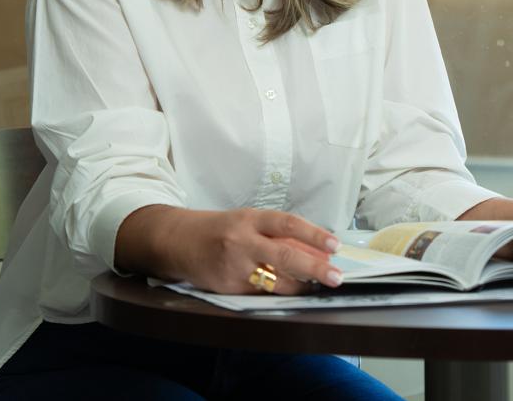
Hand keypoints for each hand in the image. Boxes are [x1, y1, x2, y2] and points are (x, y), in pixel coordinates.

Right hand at [116, 206, 342, 294]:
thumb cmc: (218, 229)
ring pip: (276, 281)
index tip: (334, 244)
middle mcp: (241, 241)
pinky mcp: (228, 288)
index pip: (287, 224)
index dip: (313, 234)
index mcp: (249, 218)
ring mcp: (234, 267)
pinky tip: (294, 292)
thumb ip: (276, 234)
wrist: (176, 242)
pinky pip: (261, 293)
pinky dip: (280, 293)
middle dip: (315, 267)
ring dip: (302, 285)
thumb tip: (315, 249)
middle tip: (336, 275)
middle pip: (285, 255)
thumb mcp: (246, 222)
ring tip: (320, 285)